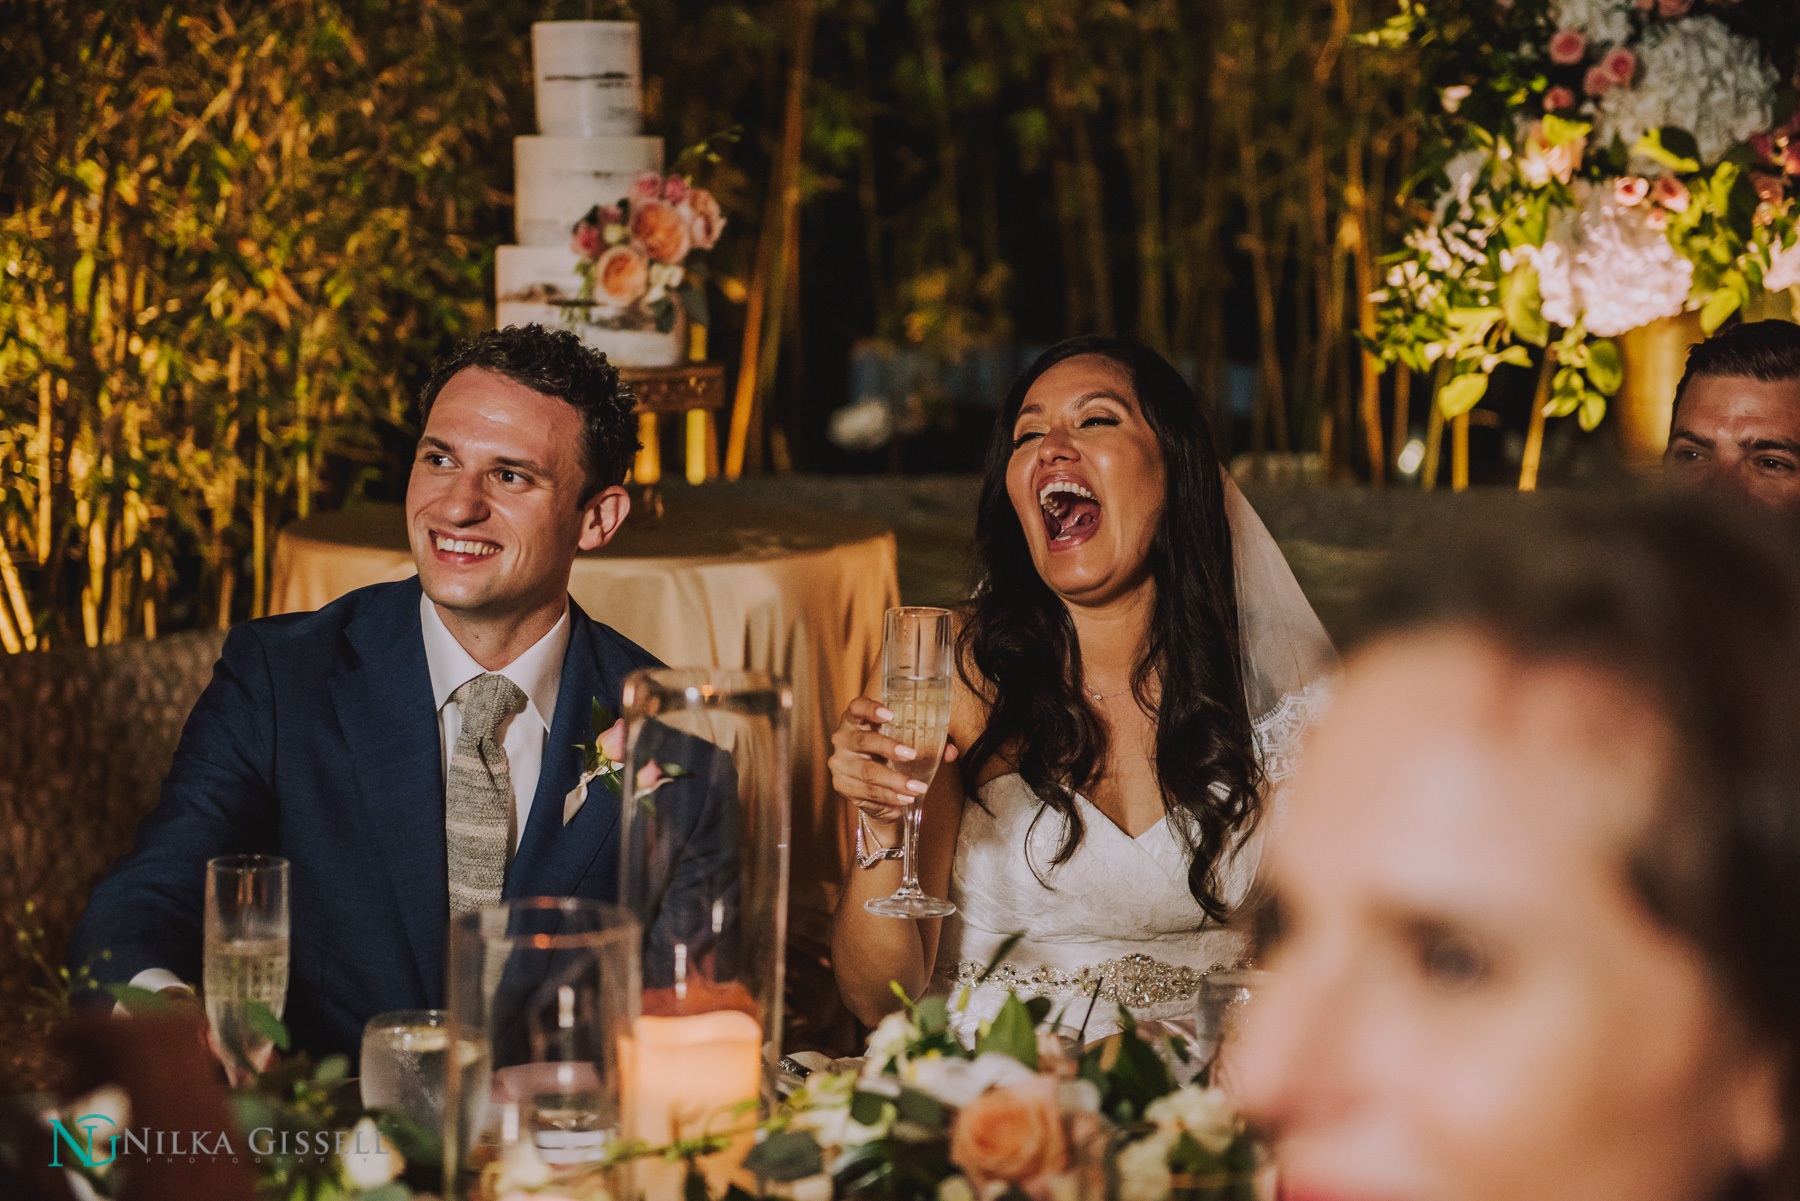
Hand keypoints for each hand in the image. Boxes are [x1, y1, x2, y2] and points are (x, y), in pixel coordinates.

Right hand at [829, 695, 957, 819]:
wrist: (874, 789)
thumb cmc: (890, 756)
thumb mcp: (907, 745)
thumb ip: (930, 744)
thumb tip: (951, 751)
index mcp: (856, 720)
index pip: (856, 707)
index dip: (870, 709)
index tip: (889, 715)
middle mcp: (843, 738)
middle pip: (863, 741)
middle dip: (888, 747)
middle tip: (911, 755)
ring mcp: (840, 763)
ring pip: (867, 772)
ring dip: (894, 781)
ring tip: (917, 787)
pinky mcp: (842, 785)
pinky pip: (867, 792)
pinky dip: (888, 797)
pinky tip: (904, 800)